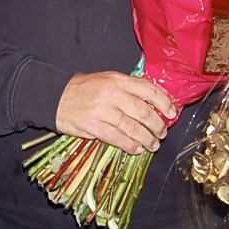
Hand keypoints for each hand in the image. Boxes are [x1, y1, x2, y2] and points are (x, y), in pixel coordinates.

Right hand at [55, 71, 177, 154]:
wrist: (56, 96)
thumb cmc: (85, 89)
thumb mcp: (107, 80)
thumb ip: (128, 88)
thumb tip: (153, 102)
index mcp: (118, 80)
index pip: (148, 89)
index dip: (164, 102)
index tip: (172, 112)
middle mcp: (112, 94)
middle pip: (144, 112)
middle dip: (157, 125)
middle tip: (162, 132)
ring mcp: (103, 111)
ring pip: (133, 127)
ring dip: (147, 138)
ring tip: (153, 144)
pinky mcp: (94, 126)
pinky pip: (118, 138)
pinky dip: (130, 145)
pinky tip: (137, 148)